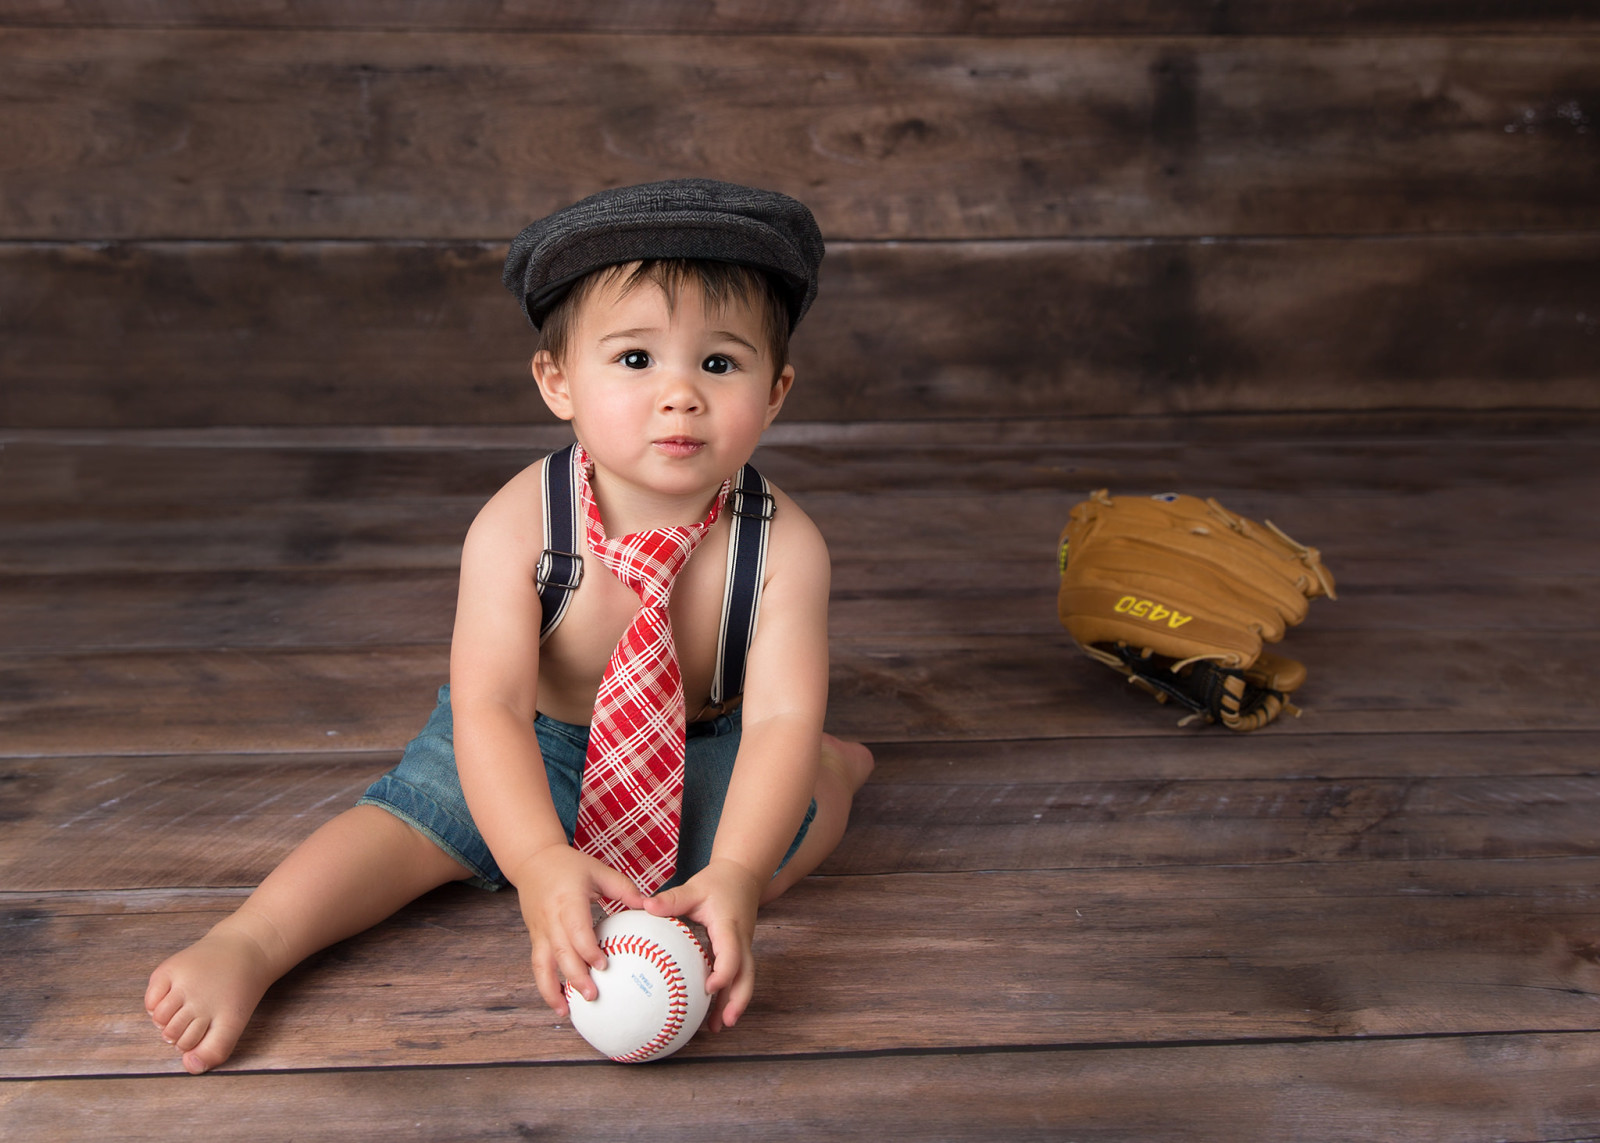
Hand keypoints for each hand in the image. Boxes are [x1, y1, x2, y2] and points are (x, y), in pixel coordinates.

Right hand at [507, 844, 644, 1017]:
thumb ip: (624, 888)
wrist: (532, 860)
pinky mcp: (534, 938)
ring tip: (566, 1011)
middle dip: (574, 975)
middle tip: (593, 995)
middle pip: (560, 951)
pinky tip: (557, 1003)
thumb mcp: (599, 870)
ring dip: (552, 989)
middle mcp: (550, 918)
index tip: (604, 966)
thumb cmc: (570, 866)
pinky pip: (537, 965)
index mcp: (567, 899)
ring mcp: (539, 930)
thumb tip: (650, 906)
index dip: (588, 949)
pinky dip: (544, 986)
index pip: (576, 929)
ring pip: (542, 964)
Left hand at [643, 858, 762, 1030]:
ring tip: (717, 1027)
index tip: (709, 987)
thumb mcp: (694, 887)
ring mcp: (743, 947)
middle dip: (738, 999)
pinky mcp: (738, 951)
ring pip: (744, 979)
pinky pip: (736, 976)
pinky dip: (728, 995)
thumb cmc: (717, 883)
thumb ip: (672, 899)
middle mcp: (741, 940)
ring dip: (733, 1003)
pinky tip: (714, 1014)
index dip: (724, 971)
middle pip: (747, 974)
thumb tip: (645, 904)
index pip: (732, 952)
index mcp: (730, 926)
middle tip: (725, 1022)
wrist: (743, 875)